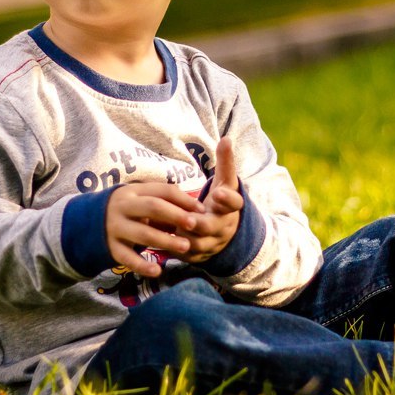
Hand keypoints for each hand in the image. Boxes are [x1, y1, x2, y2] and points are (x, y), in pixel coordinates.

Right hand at [105, 183, 204, 276]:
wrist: (87, 224)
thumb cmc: (127, 211)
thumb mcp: (140, 201)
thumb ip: (163, 204)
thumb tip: (196, 210)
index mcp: (134, 192)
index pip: (162, 191)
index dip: (183, 200)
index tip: (201, 210)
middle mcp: (123, 207)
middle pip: (153, 207)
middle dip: (175, 215)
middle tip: (194, 225)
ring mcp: (115, 227)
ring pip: (144, 234)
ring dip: (166, 241)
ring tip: (185, 247)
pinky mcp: (111, 248)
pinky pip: (128, 258)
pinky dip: (142, 265)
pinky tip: (158, 270)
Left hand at [177, 137, 242, 263]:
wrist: (222, 232)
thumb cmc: (220, 201)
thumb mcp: (225, 182)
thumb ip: (225, 162)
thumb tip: (226, 138)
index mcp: (231, 208)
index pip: (235, 203)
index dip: (227, 199)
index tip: (218, 192)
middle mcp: (223, 226)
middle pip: (212, 227)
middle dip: (200, 223)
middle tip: (189, 219)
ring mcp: (212, 243)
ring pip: (197, 243)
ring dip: (183, 236)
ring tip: (169, 227)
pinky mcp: (199, 256)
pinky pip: (186, 255)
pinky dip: (174, 249)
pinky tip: (159, 242)